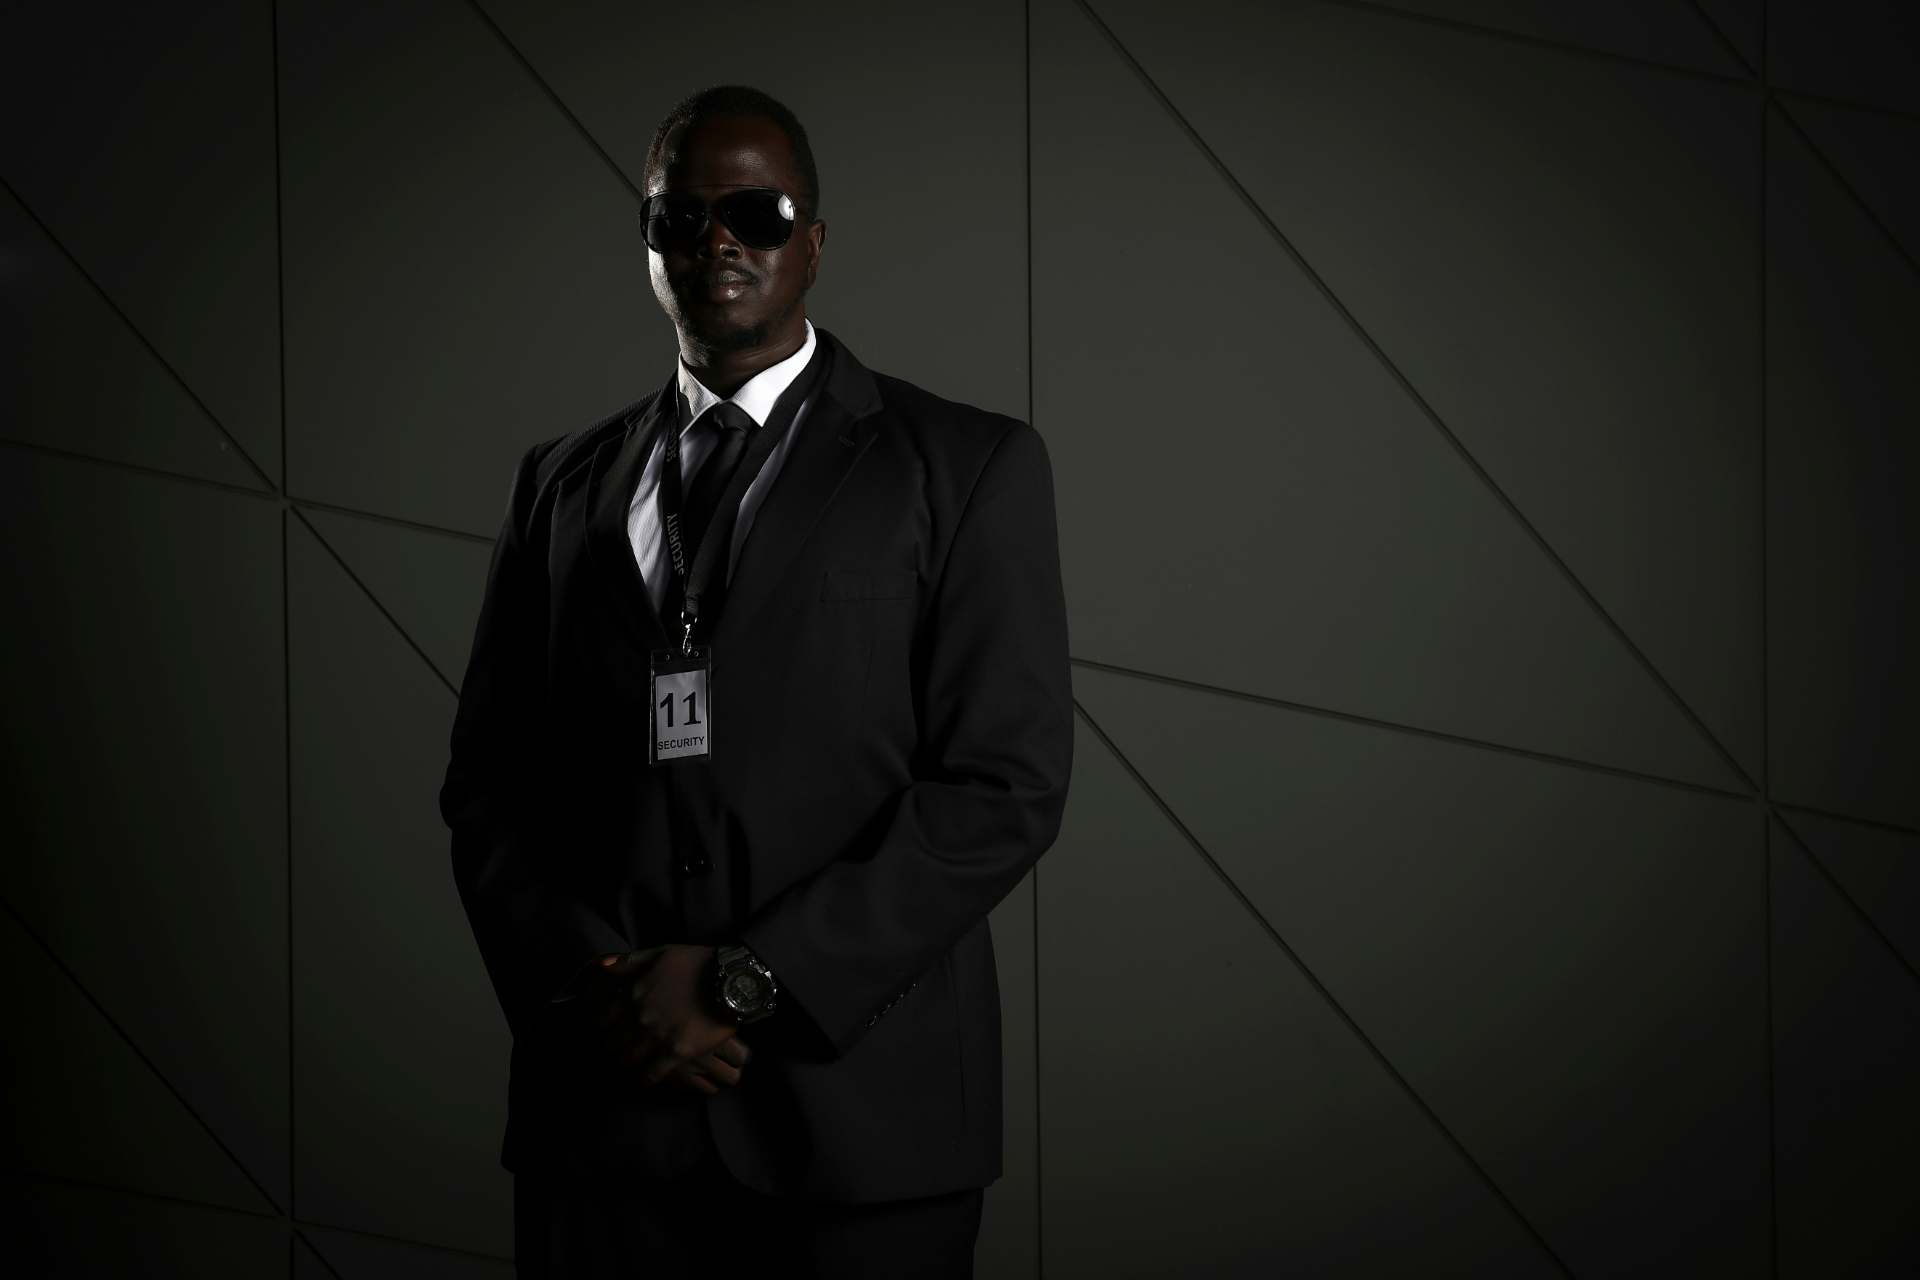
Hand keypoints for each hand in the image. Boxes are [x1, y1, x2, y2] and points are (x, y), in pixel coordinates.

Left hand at [587, 946, 751, 1088]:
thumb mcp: (661, 953)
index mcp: (633, 994)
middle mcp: (640, 1018)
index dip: (602, 1027)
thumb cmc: (697, 963)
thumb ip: (630, 961)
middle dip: (614, 1046)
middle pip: (615, 1043)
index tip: (607, 1030)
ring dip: (629, 1062)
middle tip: (618, 1049)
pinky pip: (653, 1074)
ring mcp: (658, 1037)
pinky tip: (647, 1078)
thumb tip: (603, 966)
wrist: (732, 980)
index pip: (603, 1019)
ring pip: (630, 1059)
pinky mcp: (677, 1053)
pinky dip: (647, 1078)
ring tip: (632, 1063)